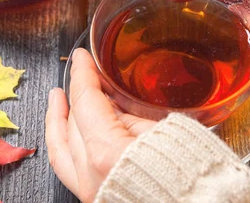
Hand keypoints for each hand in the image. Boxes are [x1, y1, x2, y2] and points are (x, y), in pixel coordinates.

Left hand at [46, 48, 155, 202]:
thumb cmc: (192, 178)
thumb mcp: (164, 132)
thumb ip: (131, 115)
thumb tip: (115, 102)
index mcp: (106, 153)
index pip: (85, 101)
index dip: (83, 75)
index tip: (82, 59)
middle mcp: (90, 176)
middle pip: (73, 122)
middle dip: (76, 95)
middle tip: (82, 75)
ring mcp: (90, 191)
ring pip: (61, 149)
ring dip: (59, 120)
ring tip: (57, 100)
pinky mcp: (96, 199)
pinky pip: (68, 169)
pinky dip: (65, 146)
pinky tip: (67, 133)